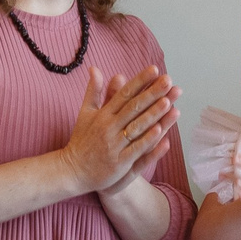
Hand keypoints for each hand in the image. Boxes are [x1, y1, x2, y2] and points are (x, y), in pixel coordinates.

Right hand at [62, 66, 176, 193]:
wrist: (72, 171)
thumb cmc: (82, 140)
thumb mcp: (85, 113)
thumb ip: (93, 91)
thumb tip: (94, 68)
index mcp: (103, 114)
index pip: (124, 94)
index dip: (139, 81)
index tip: (154, 69)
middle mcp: (108, 127)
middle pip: (133, 107)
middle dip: (151, 93)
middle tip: (167, 80)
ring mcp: (114, 145)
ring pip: (136, 127)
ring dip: (152, 114)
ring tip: (168, 102)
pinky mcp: (119, 163)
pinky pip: (135, 150)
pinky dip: (147, 141)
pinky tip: (161, 133)